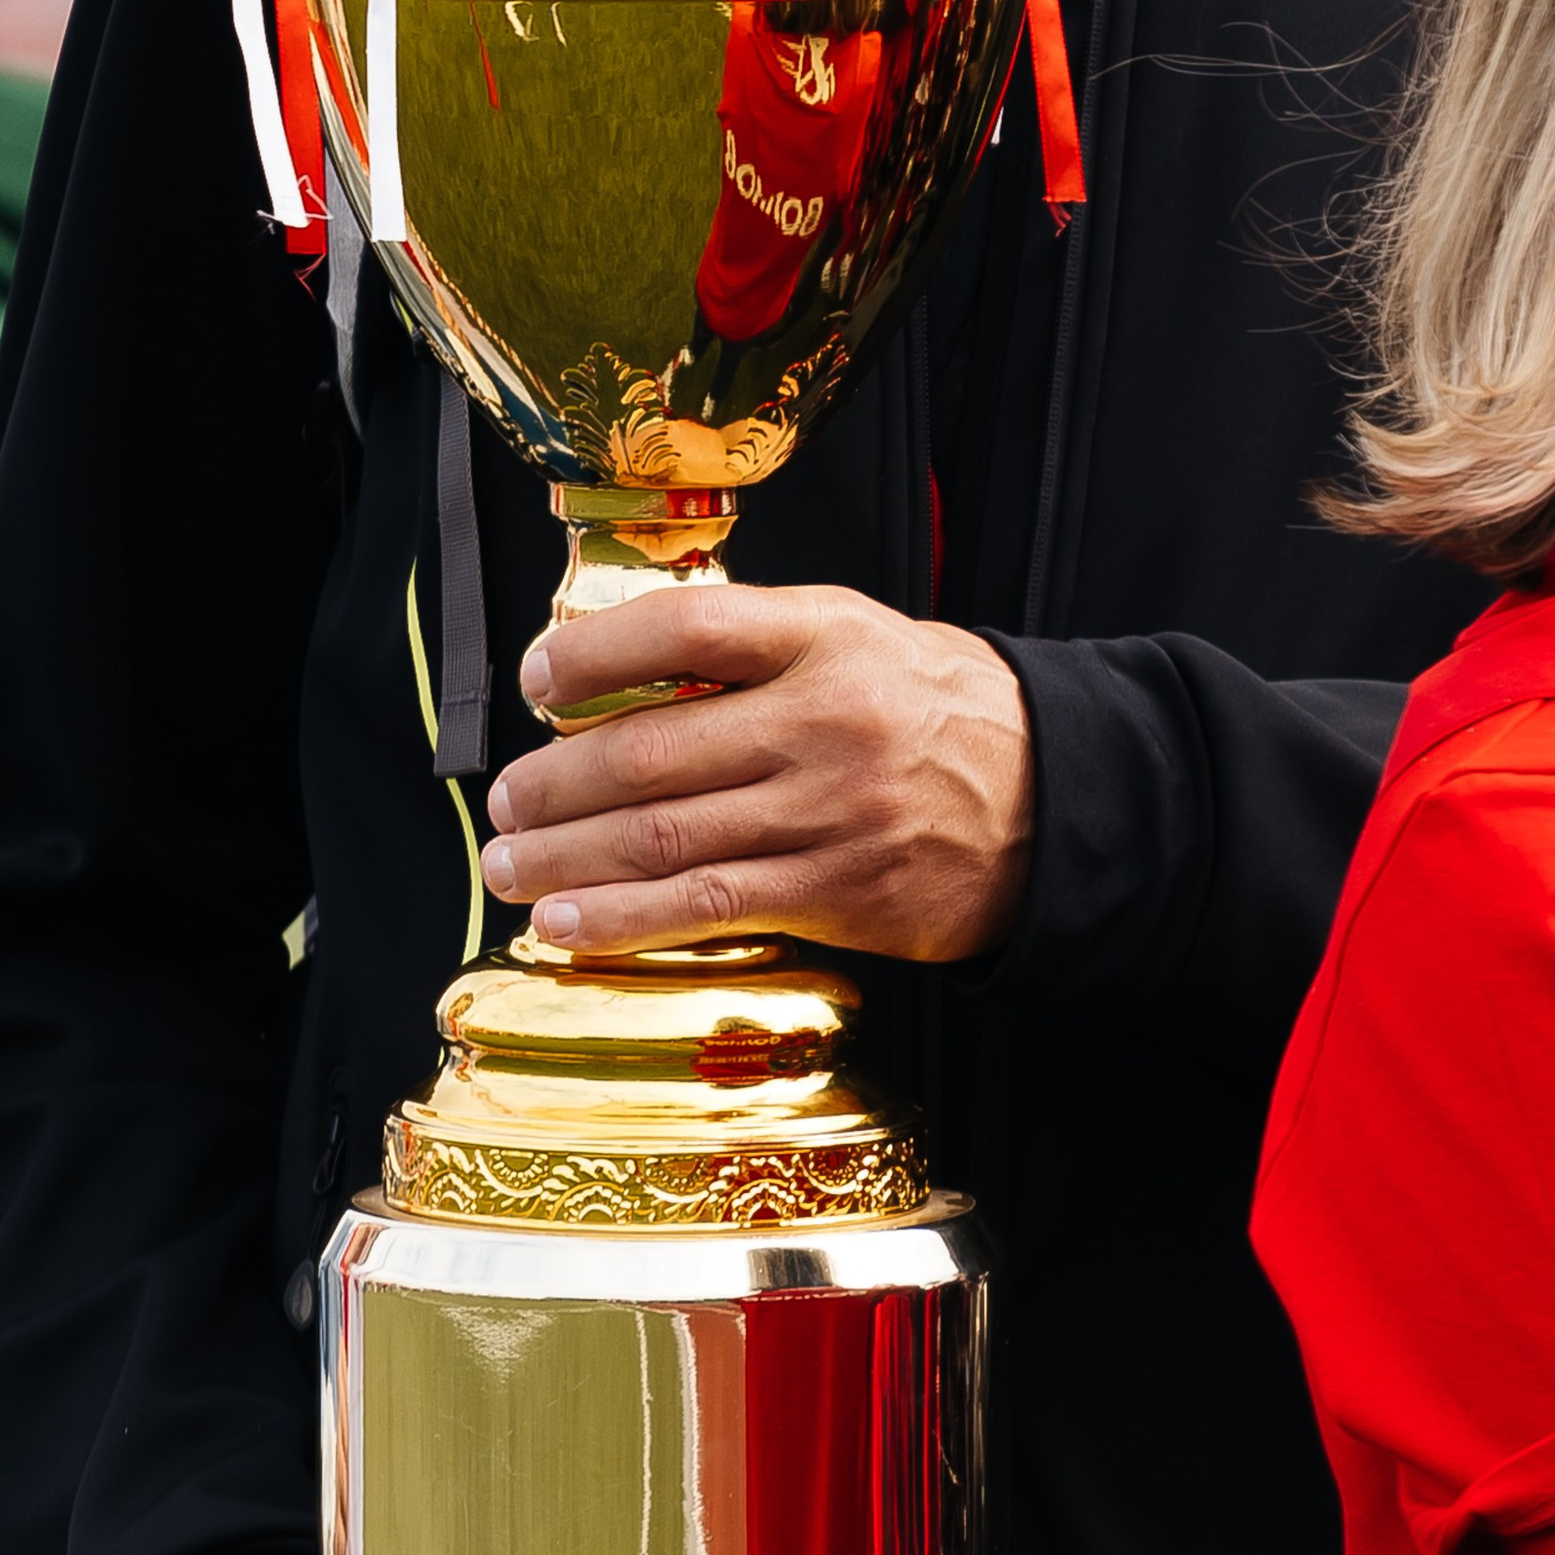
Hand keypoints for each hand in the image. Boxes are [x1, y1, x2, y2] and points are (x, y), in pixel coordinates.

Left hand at [478, 584, 1034, 963]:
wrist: (1050, 796)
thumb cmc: (931, 709)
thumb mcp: (856, 635)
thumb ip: (756, 646)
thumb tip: (626, 669)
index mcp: (825, 637)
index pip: (687, 630)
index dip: (595, 651)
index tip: (536, 674)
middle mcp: (823, 720)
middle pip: (655, 750)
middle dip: (557, 780)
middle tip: (504, 796)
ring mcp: (829, 812)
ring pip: (665, 837)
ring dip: (567, 856)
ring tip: (509, 863)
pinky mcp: (835, 890)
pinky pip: (708, 906)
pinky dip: (623, 919)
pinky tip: (568, 923)